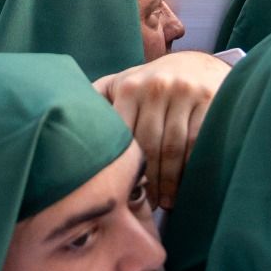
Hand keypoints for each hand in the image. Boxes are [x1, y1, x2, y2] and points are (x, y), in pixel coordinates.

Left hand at [92, 51, 230, 208]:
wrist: (200, 65)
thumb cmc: (153, 83)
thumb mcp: (123, 83)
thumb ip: (98, 101)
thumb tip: (59, 123)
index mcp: (130, 86)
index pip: (122, 136)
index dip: (123, 167)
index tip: (122, 191)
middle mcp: (157, 86)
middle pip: (149, 146)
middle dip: (147, 181)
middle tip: (146, 205)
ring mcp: (185, 92)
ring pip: (174, 148)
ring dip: (169, 182)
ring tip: (165, 203)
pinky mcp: (211, 99)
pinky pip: (199, 142)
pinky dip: (191, 168)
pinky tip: (186, 186)